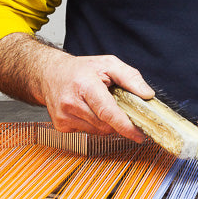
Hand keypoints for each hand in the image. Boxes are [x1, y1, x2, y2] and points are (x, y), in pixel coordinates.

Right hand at [32, 48, 154, 142]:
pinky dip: (95, 124)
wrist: (50, 74)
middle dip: (119, 120)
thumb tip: (147, 95)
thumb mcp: (109, 64)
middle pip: (105, 124)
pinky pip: (88, 132)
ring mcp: (63, 116)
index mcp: (84, 85)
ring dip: (107, 122)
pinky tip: (89, 110)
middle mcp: (71, 103)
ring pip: (98, 131)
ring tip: (101, 104)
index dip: (125, 126)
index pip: (107, 112)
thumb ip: (131, 77)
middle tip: (121, 107)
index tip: (139, 135)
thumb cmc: (81, 69)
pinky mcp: (61, 125)